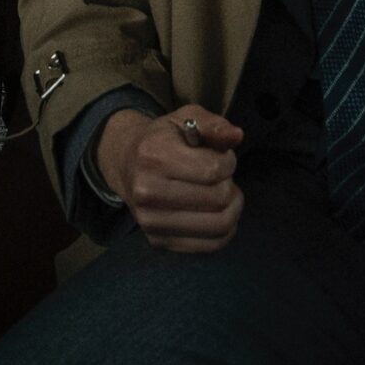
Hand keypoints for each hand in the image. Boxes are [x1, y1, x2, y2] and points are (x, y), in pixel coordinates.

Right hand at [98, 104, 244, 251]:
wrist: (127, 165)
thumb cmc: (163, 140)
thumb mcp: (187, 119)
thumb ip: (214, 125)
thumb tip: (237, 136)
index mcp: (153, 155)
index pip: (213, 170)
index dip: (228, 162)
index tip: (221, 158)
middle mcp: (147, 192)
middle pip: (218, 198)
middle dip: (229, 185)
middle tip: (220, 177)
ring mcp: (150, 221)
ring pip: (219, 226)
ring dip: (232, 209)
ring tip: (223, 195)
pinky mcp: (158, 241)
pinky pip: (210, 245)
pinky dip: (225, 231)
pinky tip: (217, 213)